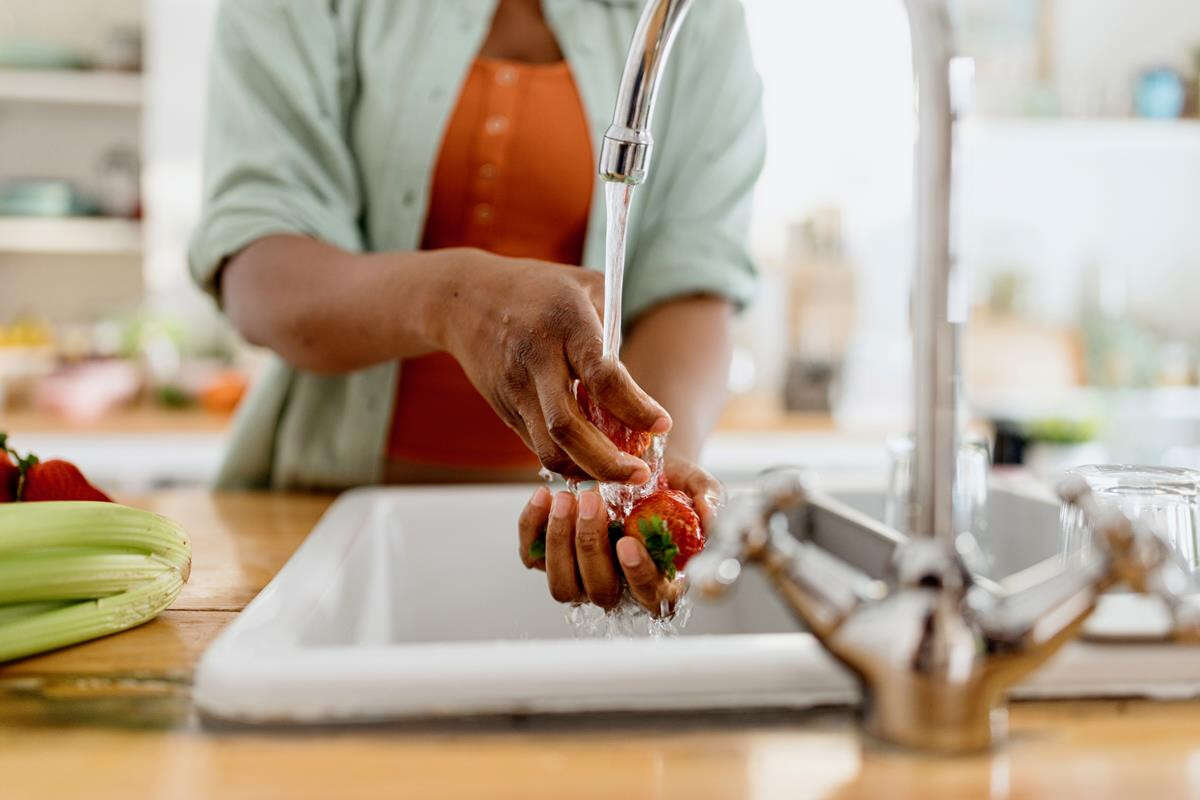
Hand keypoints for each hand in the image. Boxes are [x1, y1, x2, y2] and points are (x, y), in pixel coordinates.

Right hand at [433, 251, 669, 482]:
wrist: (465, 298)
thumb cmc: (540, 289)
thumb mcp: (586, 287)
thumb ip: (615, 332)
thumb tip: (639, 386)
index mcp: (565, 324)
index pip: (602, 377)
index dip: (634, 407)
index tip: (662, 424)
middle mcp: (536, 360)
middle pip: (568, 427)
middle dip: (608, 461)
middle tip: (640, 475)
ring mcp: (516, 389)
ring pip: (548, 449)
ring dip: (588, 470)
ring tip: (621, 474)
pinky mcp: (505, 410)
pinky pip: (539, 446)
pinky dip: (570, 461)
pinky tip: (594, 461)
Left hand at [517, 455, 723, 616]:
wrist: (635, 467)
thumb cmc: (671, 485)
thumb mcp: (696, 486)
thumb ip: (708, 500)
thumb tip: (710, 517)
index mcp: (660, 582)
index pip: (651, 597)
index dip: (638, 575)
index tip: (628, 542)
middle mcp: (619, 589)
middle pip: (599, 592)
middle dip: (591, 546)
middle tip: (592, 499)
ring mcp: (582, 578)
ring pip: (562, 586)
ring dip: (560, 543)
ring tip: (566, 498)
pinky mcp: (550, 559)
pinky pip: (532, 557)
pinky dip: (531, 528)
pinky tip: (543, 496)